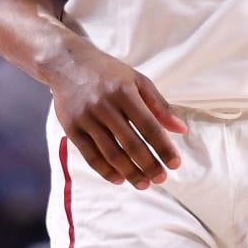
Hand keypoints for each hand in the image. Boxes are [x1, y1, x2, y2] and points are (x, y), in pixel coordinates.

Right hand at [48, 45, 184, 190]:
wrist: (66, 63)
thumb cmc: (108, 72)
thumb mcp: (137, 80)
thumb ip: (159, 105)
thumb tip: (181, 129)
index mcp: (124, 92)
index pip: (149, 125)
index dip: (163, 147)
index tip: (175, 164)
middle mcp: (104, 105)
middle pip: (131, 143)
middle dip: (149, 165)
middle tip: (161, 179)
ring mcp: (86, 118)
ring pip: (111, 153)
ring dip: (129, 172)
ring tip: (144, 184)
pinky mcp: (71, 128)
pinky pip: (90, 155)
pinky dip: (105, 170)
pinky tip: (119, 179)